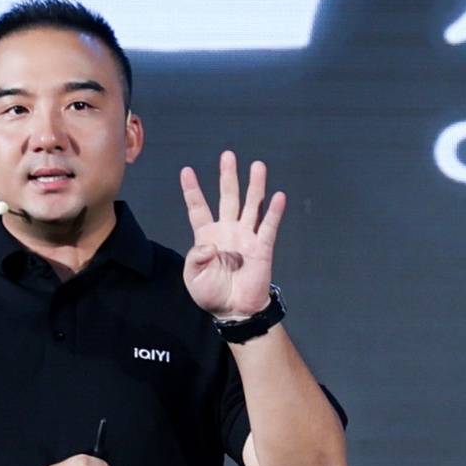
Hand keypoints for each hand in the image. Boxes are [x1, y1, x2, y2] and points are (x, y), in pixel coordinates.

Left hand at [178, 150, 284, 321]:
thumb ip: (196, 259)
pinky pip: (268, 226)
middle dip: (228, 176)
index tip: (186, 171)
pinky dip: (273, 211)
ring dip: (254, 185)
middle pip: (228, 197)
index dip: (192, 190)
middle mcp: (228, 230)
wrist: (235, 310)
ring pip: (251, 205)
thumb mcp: (193, 277)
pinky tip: (278, 196)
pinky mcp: (262, 247)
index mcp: (207, 236)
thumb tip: (209, 245)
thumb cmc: (211, 294)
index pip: (198, 208)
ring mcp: (246, 236)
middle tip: (228, 155)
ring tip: (258, 165)